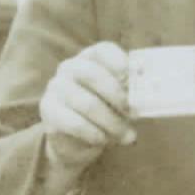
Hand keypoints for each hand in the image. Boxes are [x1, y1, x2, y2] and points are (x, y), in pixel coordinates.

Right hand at [31, 43, 135, 194]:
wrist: (76, 143)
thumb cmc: (104, 117)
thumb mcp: (120, 104)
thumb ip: (131, 97)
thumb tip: (146, 99)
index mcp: (90, 60)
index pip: (102, 51)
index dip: (118, 61)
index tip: (131, 76)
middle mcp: (70, 68)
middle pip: (92, 74)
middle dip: (116, 95)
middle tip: (132, 113)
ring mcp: (56, 88)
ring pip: (87, 103)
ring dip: (111, 123)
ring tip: (125, 136)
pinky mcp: (48, 110)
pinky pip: (74, 123)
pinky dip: (94, 133)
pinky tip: (103, 140)